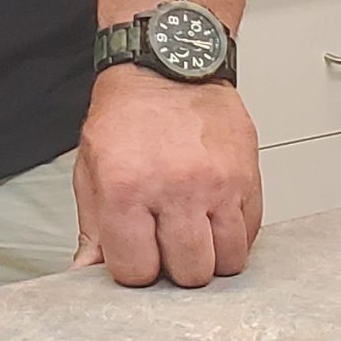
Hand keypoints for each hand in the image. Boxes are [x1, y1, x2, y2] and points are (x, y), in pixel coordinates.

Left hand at [71, 65, 261, 288]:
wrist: (169, 65)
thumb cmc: (129, 114)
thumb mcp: (91, 167)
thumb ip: (94, 227)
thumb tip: (89, 273)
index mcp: (125, 188)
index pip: (137, 271)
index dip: (135, 269)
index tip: (137, 254)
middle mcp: (174, 188)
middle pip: (189, 274)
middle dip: (175, 267)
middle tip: (167, 242)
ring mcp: (217, 185)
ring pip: (227, 263)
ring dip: (210, 256)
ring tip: (193, 231)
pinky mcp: (248, 178)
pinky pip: (251, 236)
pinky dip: (234, 236)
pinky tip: (214, 216)